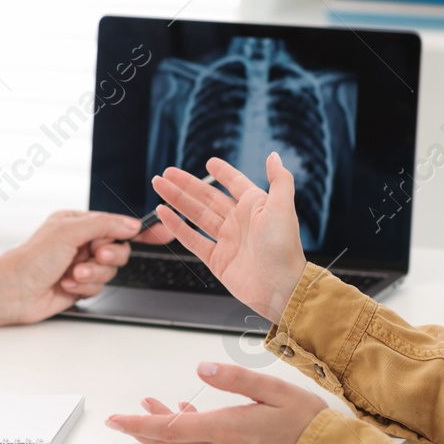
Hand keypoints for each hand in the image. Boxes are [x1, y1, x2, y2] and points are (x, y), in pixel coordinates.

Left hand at [0, 211, 146, 330]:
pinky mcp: (79, 287)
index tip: (164, 231)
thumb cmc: (31, 258)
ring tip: (72, 275)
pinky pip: (99, 288)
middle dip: (108, 256)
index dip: (140, 229)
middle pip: (119, 249)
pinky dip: (85, 288)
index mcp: (78, 223)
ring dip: (93, 275)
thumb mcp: (70, 232)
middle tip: (94, 256)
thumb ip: (105, 225)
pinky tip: (66, 286)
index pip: (116, 223)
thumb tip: (131, 224)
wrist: (12, 291)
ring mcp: (80, 266)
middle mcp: (80, 243)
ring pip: (110, 271)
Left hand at [104, 362, 328, 443]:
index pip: (169, 430)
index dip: (138, 425)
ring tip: (155, 406)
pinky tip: (192, 418)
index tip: (115, 420)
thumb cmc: (308, 426)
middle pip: (169, 443)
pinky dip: (189, 435)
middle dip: (143, 428)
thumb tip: (202, 368)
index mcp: (226, 430)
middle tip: (124, 415)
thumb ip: (236, 379)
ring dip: (167, 429)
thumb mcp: (274, 390)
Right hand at [151, 153, 306, 322]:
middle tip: (166, 173)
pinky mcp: (216, 259)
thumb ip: (279, 179)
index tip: (209, 163)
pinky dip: (176, 226)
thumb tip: (273, 156)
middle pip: (207, 197)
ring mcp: (226, 240)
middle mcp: (239, 221)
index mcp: (255, 206)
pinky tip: (163, 213)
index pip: (235, 183)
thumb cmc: (284, 248)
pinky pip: (192, 239)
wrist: (280, 287)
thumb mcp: (282, 207)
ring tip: (159, 186)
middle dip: (186, 184)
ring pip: (196, 215)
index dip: (223, 173)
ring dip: (176, 200)